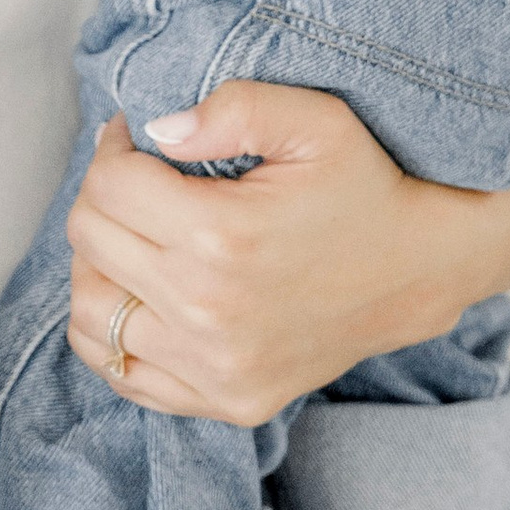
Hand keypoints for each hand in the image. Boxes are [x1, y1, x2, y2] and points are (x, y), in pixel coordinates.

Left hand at [63, 87, 498, 427]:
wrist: (420, 270)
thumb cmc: (364, 186)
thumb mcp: (316, 120)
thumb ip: (233, 109)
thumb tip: (156, 131)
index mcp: (223, 237)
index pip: (107, 186)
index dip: (113, 149)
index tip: (136, 140)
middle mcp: (210, 312)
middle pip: (89, 243)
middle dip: (101, 197)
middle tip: (134, 180)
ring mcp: (217, 367)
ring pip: (90, 314)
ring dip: (97, 265)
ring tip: (133, 236)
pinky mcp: (227, 401)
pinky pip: (123, 373)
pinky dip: (114, 332)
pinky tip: (143, 293)